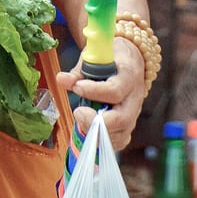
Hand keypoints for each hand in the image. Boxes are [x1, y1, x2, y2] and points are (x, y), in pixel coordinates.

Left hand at [56, 35, 146, 150]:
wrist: (130, 61)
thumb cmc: (110, 57)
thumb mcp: (96, 56)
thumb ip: (79, 71)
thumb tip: (61, 79)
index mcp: (128, 74)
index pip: (116, 90)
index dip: (95, 92)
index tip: (77, 88)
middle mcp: (135, 96)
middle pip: (122, 118)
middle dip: (97, 121)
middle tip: (78, 112)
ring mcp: (134, 112)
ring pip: (122, 132)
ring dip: (98, 132)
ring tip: (81, 120)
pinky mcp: (129, 122)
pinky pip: (121, 139)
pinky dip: (104, 140)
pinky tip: (90, 133)